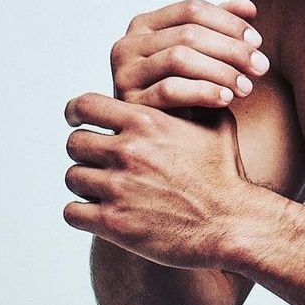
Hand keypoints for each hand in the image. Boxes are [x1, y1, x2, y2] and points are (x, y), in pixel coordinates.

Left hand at [63, 92, 247, 268]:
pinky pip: (72, 212)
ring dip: (86, 184)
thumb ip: (196, 100)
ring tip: (104, 191)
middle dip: (86, 153)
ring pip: (73, 178)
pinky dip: (82, 214)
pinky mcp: (114, 223)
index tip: (76, 120)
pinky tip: (100, 215)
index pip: (86, 105)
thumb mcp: (218, 126)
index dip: (77, 113)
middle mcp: (127, 151)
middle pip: (75, 143)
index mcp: (147, 122)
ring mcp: (118, 187)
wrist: (232, 224)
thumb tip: (191, 80)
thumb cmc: (226, 175)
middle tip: (99, 163)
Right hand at [110, 0, 270, 113]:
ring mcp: (124, 72)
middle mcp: (128, 43)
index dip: (229, 22)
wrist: (164, 139)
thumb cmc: (185, 93)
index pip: (192, 9)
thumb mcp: (204, 57)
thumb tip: (249, 7)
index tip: (258, 42)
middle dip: (231, 49)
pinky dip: (203, 91)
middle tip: (261, 66)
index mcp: (145, 25)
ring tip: (247, 86)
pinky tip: (226, 98)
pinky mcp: (129, 101)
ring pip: (179, 58)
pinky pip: (170, 90)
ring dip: (220, 71)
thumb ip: (222, 29)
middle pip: (188, 33)